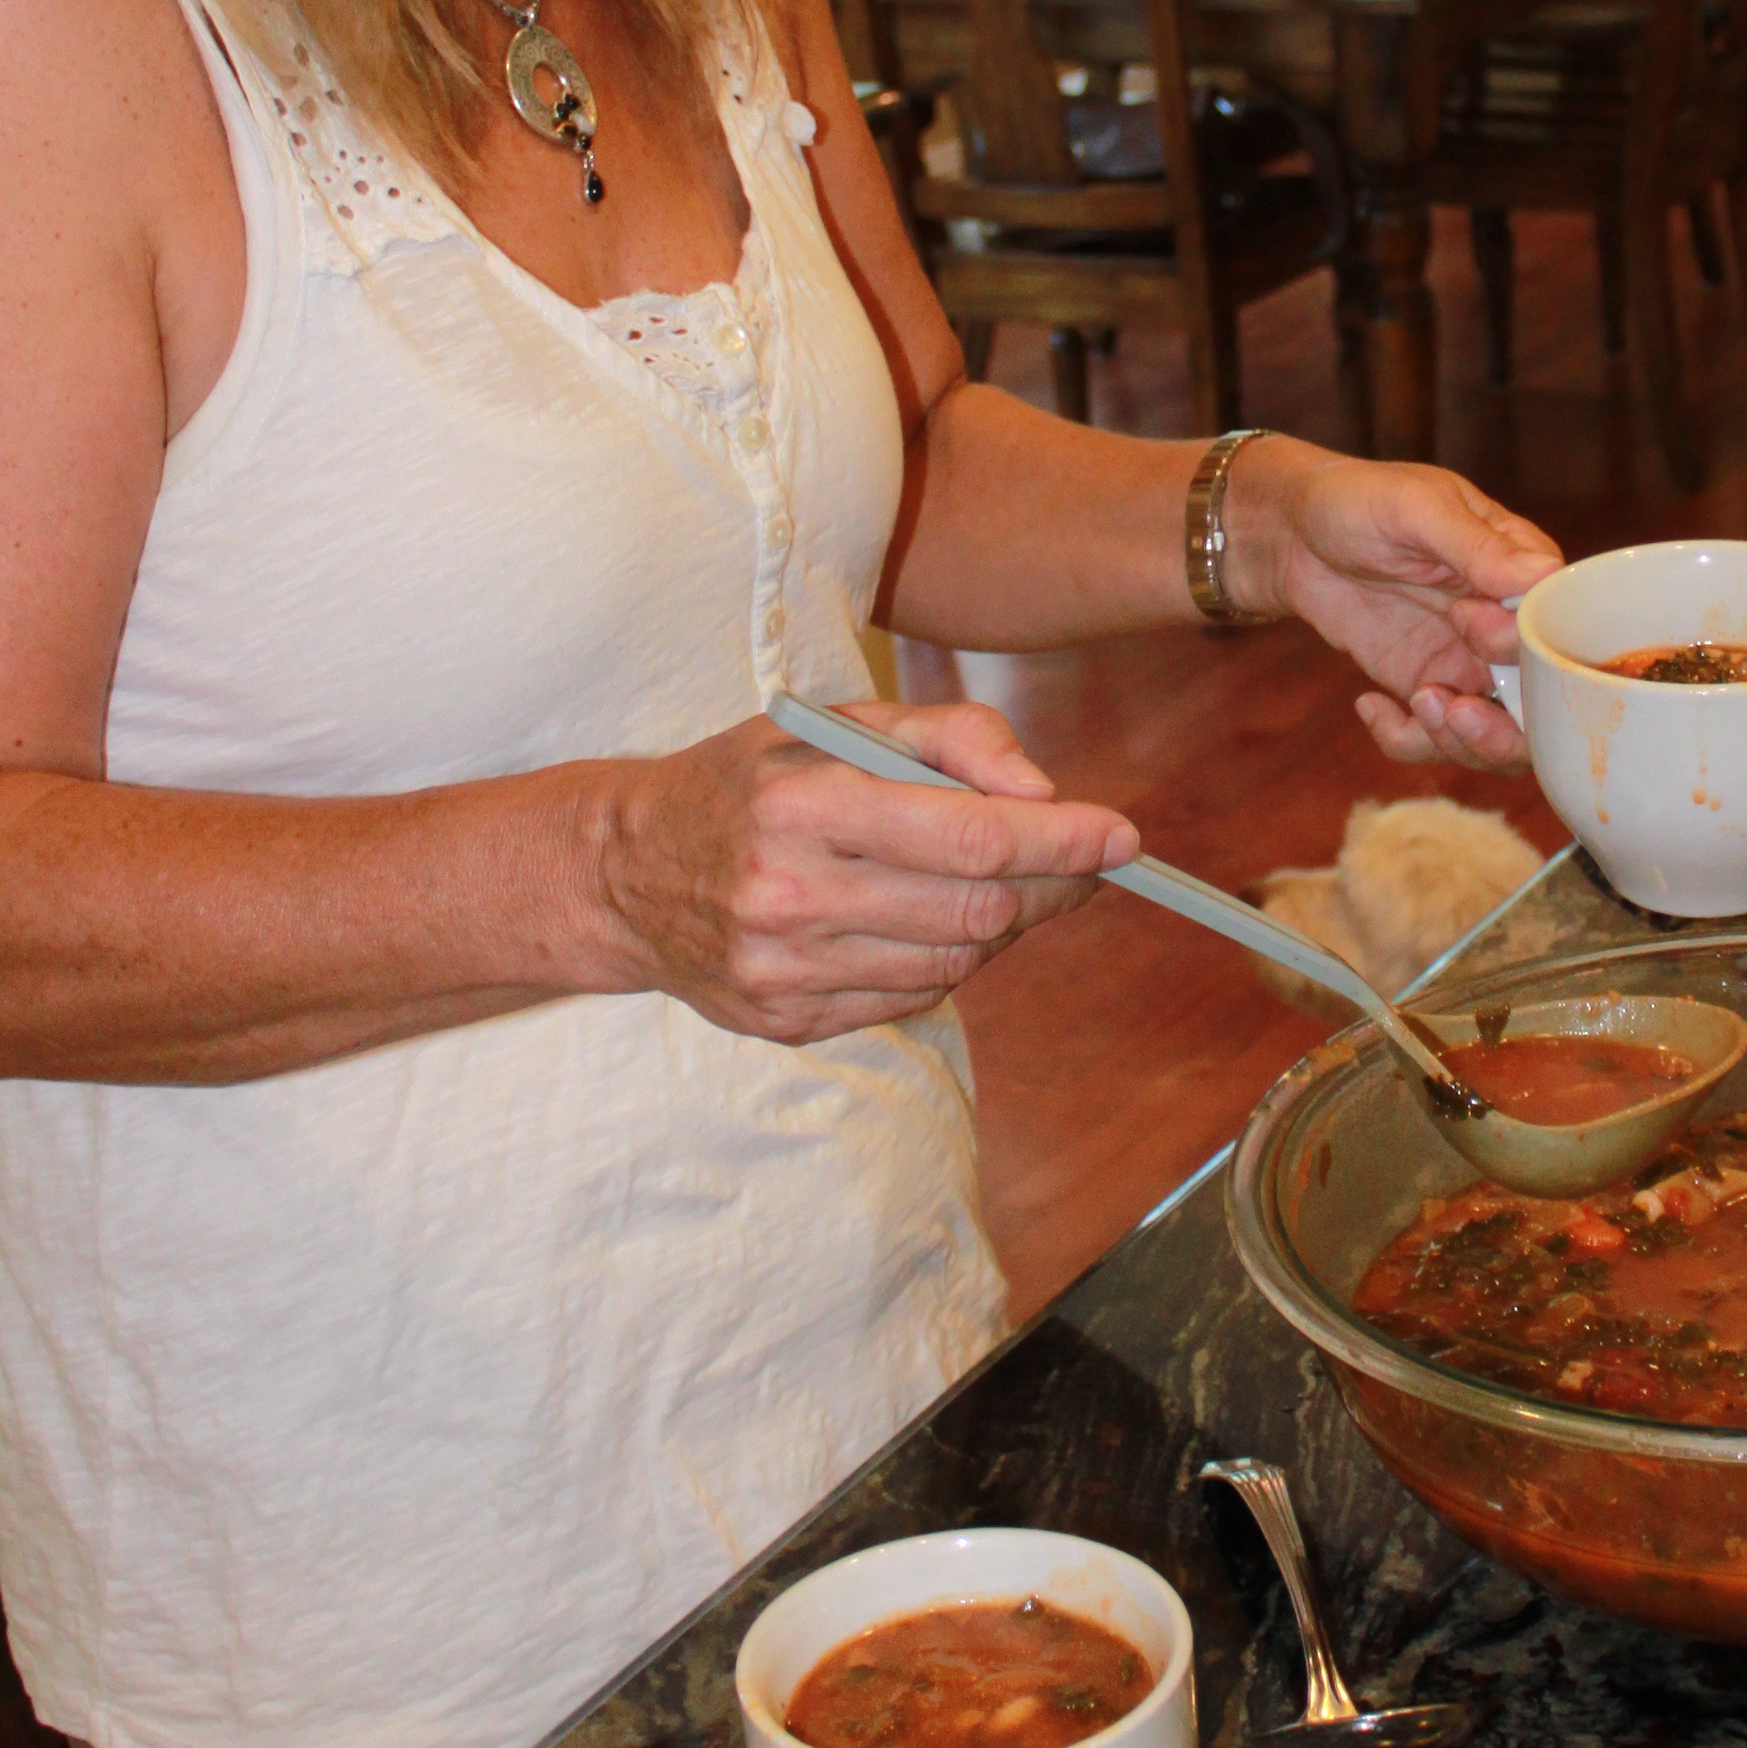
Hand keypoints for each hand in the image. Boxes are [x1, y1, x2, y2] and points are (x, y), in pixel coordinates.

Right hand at [591, 699, 1137, 1042]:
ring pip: (955, 960)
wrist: (624, 874)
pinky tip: (926, 920)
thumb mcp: (834, 724)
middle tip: (1082, 860)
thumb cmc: (749, 781)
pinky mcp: (787, 1023)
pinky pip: (912, 998)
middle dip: (1053, 885)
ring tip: (993, 881)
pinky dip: (946, 959)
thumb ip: (949, 738)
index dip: (1063, 841)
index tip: (1122, 837)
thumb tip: (1043, 791)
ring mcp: (785, 971)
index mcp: (803, 806)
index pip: (971, 837)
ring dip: (1001, 922)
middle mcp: (789, 895)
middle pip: (977, 909)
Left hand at [1224, 442, 1557, 771]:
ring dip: (1463, 741)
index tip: (1469, 620)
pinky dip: (1409, 740)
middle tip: (1453, 702)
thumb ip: (1477, 545)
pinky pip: (1437, 740)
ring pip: (1500, 737)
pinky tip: (1371, 705)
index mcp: (1521, 569)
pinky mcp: (1427, 687)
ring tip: (1418, 703)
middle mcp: (1507, 624)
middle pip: (1544, 702)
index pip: (1559, 625)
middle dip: (1506, 723)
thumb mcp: (1416, 508)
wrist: (1292, 535)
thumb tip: (1542, 573)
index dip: (1525, 642)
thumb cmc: (1360, 501)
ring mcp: (1469, 662)